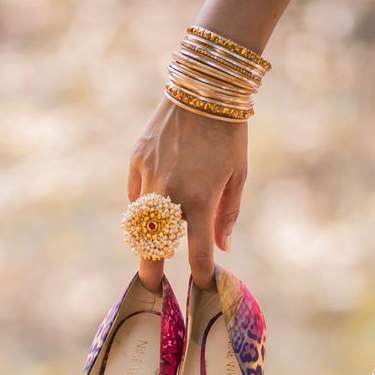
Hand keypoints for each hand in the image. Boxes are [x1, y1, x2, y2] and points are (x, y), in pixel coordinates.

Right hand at [127, 95, 247, 292]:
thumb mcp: (238, 176)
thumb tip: (221, 249)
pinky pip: (135, 194)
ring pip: (141, 222)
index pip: (197, 255)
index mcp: (200, 202)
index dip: (202, 276)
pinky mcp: (137, 160)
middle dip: (153, 274)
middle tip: (153, 287)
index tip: (204, 286)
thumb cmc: (229, 134)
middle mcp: (170, 194)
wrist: (204, 87)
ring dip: (148, 238)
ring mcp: (149, 178)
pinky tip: (153, 206)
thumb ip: (227, 216)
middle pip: (155, 250)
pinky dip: (143, 205)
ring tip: (156, 247)